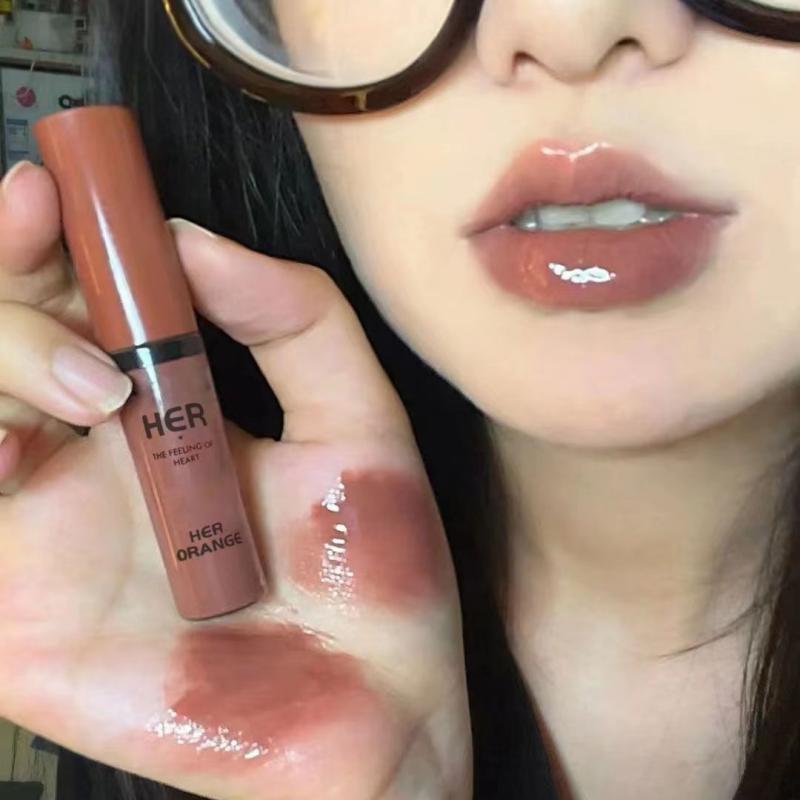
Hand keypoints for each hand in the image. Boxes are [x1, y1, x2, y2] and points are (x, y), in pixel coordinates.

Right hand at [0, 162, 470, 799]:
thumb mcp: (363, 427)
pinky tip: (13, 440)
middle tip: (45, 232)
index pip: (81, 305)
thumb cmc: (379, 575)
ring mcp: (52, 538)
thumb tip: (199, 244)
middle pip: (5, 340)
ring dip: (0, 357)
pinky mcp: (23, 621)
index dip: (56, 240)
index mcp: (170, 416)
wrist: (384, 715)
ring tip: (94, 381)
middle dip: (11, 274)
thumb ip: (299, 326)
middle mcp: (99, 465)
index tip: (61, 183)